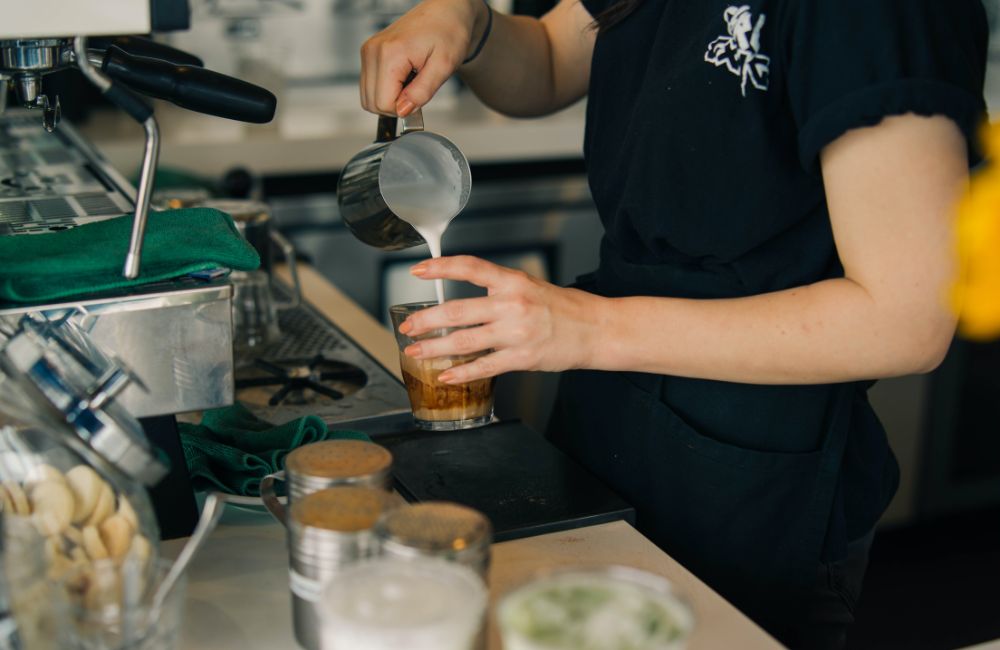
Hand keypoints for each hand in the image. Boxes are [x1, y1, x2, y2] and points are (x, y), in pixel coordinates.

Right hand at [359, 0, 488, 116]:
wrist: (447, 11)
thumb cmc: (449, 31)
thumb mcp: (443, 67)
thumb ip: (422, 92)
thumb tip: (403, 111)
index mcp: (390, 53)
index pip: (383, 103)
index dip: (404, 108)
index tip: (420, 96)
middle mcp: (373, 50)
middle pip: (372, 103)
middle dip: (396, 105)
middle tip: (417, 90)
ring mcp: (368, 51)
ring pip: (368, 97)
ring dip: (390, 98)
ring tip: (411, 82)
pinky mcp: (369, 53)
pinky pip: (370, 86)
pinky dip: (386, 89)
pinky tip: (403, 78)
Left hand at [397, 256, 606, 382]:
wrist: (595, 329)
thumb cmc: (562, 308)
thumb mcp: (529, 286)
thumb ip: (498, 291)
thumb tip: (464, 300)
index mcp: (512, 281)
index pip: (469, 268)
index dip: (440, 268)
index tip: (418, 270)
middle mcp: (512, 304)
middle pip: (457, 311)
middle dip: (426, 320)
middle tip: (407, 326)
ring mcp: (516, 332)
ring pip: (464, 341)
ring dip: (434, 348)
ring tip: (416, 352)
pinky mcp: (522, 357)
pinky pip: (484, 366)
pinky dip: (461, 373)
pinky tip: (446, 376)